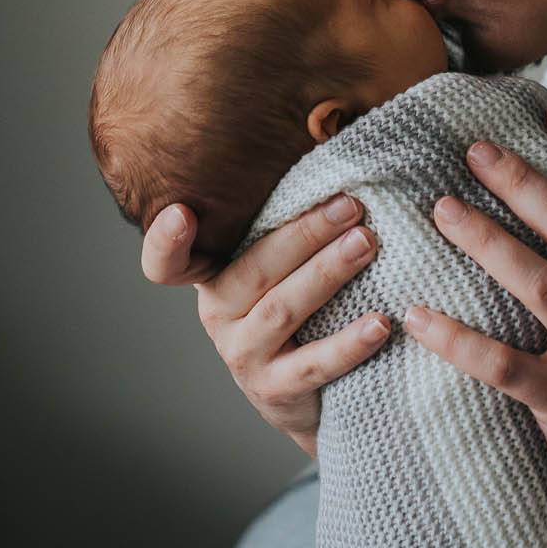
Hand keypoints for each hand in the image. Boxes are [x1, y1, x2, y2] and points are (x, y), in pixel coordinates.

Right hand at [141, 197, 391, 457]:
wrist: (311, 398)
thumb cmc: (302, 314)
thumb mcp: (281, 270)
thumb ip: (287, 225)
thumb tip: (329, 149)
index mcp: (214, 277)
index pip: (169, 263)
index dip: (166, 240)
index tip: (181, 211)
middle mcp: (219, 314)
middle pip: (255, 269)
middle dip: (306, 232)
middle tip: (351, 205)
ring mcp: (242, 355)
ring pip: (282, 308)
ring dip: (328, 272)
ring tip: (367, 244)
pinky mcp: (274, 390)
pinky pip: (314, 363)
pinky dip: (349, 343)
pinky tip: (380, 323)